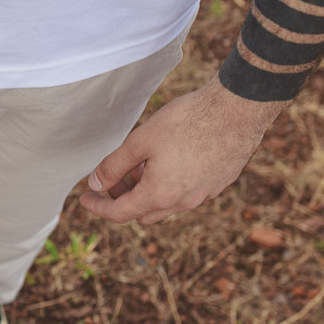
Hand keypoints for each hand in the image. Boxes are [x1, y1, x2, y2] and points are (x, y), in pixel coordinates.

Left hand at [80, 79, 284, 224]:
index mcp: (160, 195)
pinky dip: (169, 186)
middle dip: (123, 199)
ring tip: (139, 166)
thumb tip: (96, 183)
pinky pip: (187, 194)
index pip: (120, 214)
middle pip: (143, 213)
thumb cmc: (187, 122)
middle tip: (112, 178)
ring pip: (166, 205)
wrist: (237, 110)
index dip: (98, 207)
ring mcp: (204, 194)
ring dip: (147, 193)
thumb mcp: (140, 141)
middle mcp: (184, 202)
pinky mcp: (219, 183)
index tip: (85, 198)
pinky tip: (167, 162)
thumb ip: (114, 166)